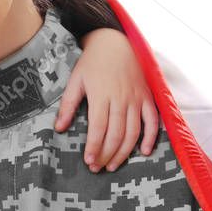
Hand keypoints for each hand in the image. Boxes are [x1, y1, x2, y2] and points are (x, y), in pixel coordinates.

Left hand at [54, 27, 159, 171]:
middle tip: (98, 168)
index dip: (94, 147)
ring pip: (133, 132)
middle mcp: (121, 99)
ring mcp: (136, 98)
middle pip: (116, 134)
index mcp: (101, 95)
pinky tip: (144, 152)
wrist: (115, 42)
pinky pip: (153, 120)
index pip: (98, 128)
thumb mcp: (76, 80)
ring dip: (124, 152)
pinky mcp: (147, 97)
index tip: (89, 161)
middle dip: (107, 154)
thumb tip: (59, 128)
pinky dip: (151, 137)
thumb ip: (68, 104)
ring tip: (113, 165)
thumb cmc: (92, 62)